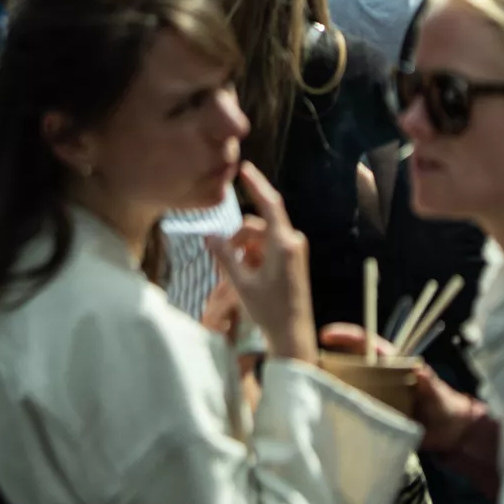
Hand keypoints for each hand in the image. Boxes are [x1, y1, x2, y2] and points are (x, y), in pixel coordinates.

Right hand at [207, 162, 317, 365]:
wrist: (293, 334)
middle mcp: (292, 241)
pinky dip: (253, 256)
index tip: (243, 169)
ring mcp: (294, 250)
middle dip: (238, 238)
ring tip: (235, 276)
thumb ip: (226, 256)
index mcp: (283, 243)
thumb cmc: (269, 310)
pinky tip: (245, 277)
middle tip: (222, 261)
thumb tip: (209, 235)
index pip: (270, 203)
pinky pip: (267, 248)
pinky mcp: (293, 259)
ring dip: (244, 250)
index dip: (256, 184)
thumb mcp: (242, 284)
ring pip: (260, 238)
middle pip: (257, 225)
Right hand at [319, 325, 480, 451]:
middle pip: (348, 364)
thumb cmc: (445, 405)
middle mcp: (379, 377)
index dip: (346, 336)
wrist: (449, 434)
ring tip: (309, 397)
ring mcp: (374, 397)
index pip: (366, 342)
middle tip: (306, 371)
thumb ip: (429, 381)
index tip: (325, 334)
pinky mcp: (373, 417)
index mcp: (392, 363)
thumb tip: (418, 370)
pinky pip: (352, 412)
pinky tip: (324, 421)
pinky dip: (338, 414)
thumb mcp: (438, 392)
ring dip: (330, 391)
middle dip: (327, 364)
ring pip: (346, 389)